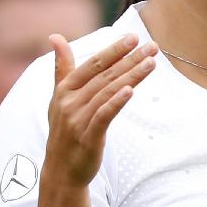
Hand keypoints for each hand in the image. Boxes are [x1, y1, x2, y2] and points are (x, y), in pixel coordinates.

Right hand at [43, 33, 157, 187]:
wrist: (60, 170)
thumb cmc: (64, 130)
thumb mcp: (59, 97)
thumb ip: (62, 67)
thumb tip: (55, 36)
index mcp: (65, 89)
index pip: (93, 64)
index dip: (114, 50)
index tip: (133, 37)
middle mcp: (70, 101)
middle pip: (105, 75)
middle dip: (129, 59)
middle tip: (152, 46)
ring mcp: (78, 119)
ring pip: (108, 92)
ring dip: (131, 76)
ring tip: (151, 63)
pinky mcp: (88, 136)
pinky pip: (104, 115)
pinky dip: (116, 102)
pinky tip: (131, 90)